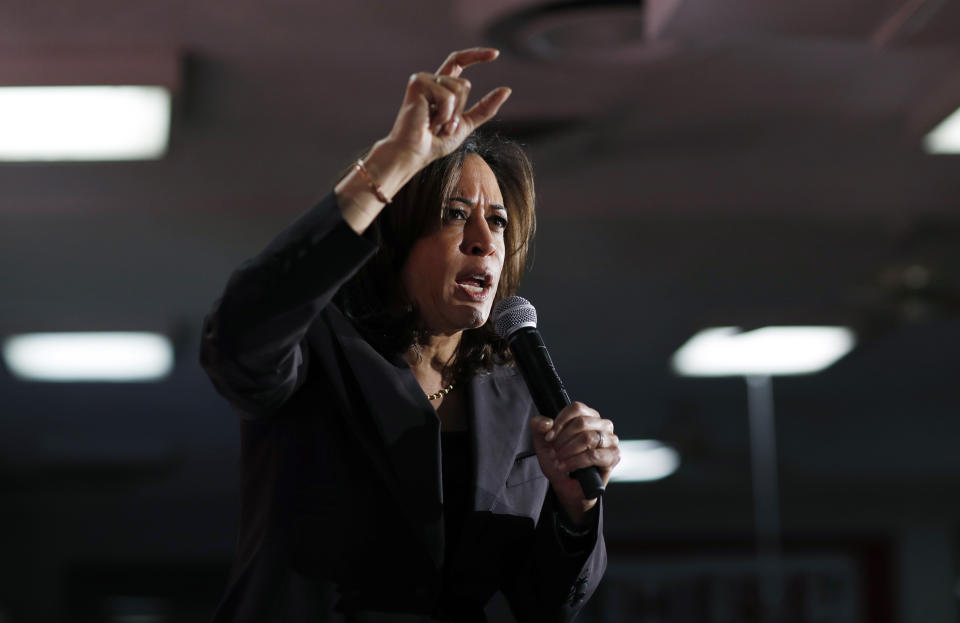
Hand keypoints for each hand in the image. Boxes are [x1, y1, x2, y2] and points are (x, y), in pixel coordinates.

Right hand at [385, 48, 511, 168]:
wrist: (414, 153)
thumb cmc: (434, 143)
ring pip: (458, 89)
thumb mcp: (466, 124)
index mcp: (439, 86)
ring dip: (452, 114)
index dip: (477, 55)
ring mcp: (422, 80)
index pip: (459, 62)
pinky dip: (444, 114)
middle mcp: (430, 79)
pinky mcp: (418, 84)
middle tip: (442, 125)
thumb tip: (507, 90)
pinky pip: (448, 96)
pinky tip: (429, 122)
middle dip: (460, 110)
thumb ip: (485, 108)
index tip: (496, 54)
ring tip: (435, 124)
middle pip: (464, 84)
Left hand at [530, 402, 619, 525]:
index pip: (576, 408)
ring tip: (560, 459)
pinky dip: (576, 461)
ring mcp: (610, 440)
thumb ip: (538, 426)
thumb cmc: (559, 459)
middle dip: (563, 439)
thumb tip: (547, 422)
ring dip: (569, 450)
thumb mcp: (542, 441)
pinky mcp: (613, 457)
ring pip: (589, 438)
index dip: (560, 422)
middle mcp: (603, 425)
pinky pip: (594, 455)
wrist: (565, 485)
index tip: (549, 437)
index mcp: (588, 416)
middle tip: (555, 451)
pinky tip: (567, 467)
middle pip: (582, 422)